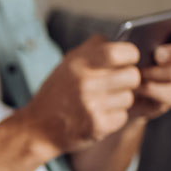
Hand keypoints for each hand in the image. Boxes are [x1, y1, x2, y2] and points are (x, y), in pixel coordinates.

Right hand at [18, 35, 140, 156]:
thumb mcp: (67, 65)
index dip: (130, 55)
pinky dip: (114, 116)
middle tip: (115, 84)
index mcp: (77, 64)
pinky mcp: (97, 126)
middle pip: (132, 76)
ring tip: (102, 102)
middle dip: (128, 80)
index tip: (127, 60)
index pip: (119, 52)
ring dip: (120, 100)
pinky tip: (98, 115)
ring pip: (129, 97)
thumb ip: (92, 50)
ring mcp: (91, 106)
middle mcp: (84, 83)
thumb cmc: (56, 94)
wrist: (37, 128)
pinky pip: (123, 116)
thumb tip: (119, 42)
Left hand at [130, 17, 170, 119]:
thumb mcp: (132, 42)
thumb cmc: (126, 56)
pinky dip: (150, 88)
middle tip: (158, 54)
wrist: (118, 86)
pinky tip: (136, 85)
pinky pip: (168, 93)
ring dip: (159, 72)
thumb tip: (142, 34)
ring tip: (140, 71)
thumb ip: (142, 35)